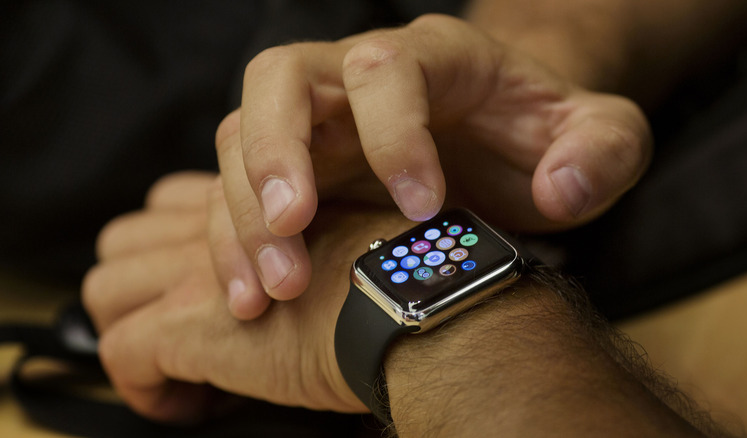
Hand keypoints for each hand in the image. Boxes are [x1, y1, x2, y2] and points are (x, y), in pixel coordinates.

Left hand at [82, 172, 412, 421]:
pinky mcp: (190, 323)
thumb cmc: (402, 280)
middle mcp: (218, 229)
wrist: (412, 307)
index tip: (207, 292)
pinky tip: (188, 403)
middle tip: (173, 325)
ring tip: (171, 366)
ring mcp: (197, 273)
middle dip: (137, 282)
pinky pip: (121, 352)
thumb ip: (314, 242)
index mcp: (255, 206)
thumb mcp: (355, 241)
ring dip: (127, 329)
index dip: (176, 246)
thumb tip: (311, 281)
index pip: (175, 204)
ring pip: (106, 288)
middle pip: (127, 238)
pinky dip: (142, 387)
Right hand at [216, 14, 651, 317]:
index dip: (394, 133)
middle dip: (277, 153)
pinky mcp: (298, 167)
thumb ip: (603, 151)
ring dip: (243, 213)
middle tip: (291, 227)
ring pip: (242, 136)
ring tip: (268, 291)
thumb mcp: (600, 137)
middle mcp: (359, 75)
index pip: (389, 68)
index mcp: (438, 56)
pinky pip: (238, 190)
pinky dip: (234, 242)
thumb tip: (559, 189)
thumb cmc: (545, 139)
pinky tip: (252, 299)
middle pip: (283, 81)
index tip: (422, 209)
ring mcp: (320, 121)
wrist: (503, 146)